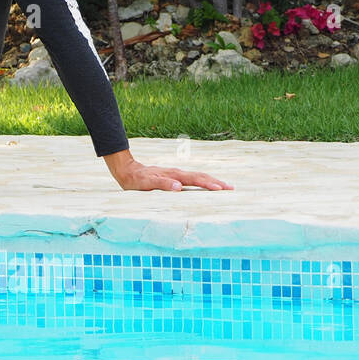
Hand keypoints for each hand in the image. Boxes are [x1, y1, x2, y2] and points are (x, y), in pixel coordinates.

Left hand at [103, 149, 232, 190]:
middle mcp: (177, 173)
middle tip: (231, 188)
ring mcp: (176, 174)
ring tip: (225, 186)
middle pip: (200, 176)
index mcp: (173, 175)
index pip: (194, 180)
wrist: (127, 170)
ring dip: (212, 181)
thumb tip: (179, 187)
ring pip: (197, 176)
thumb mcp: (146, 183)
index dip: (208, 184)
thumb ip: (161, 184)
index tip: (220, 189)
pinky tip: (207, 185)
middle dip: (216, 182)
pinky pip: (192, 179)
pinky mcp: (173, 177)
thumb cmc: (135, 180)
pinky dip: (203, 181)